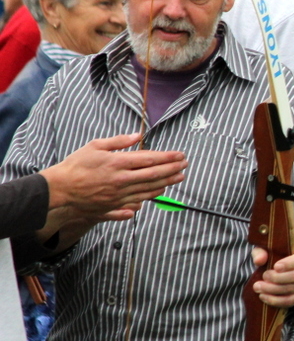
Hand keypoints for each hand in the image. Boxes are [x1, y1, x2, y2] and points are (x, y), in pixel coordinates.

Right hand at [40, 133, 185, 213]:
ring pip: (150, 189)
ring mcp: (120, 194)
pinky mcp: (116, 204)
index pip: (149, 159)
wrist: (60, 190)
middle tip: (186, 165)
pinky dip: (152, 196)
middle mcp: (122, 179)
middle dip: (173, 169)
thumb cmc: (76, 165)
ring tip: (180, 177)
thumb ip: (118, 141)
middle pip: (154, 175)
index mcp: (117, 163)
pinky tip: (161, 191)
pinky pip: (139, 201)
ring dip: (167, 182)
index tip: (180, 155)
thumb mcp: (95, 146)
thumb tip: (137, 136)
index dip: (167, 157)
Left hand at [250, 245, 293, 308]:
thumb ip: (260, 252)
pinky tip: (263, 296)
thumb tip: (259, 261)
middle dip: (278, 278)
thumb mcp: (264, 250)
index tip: (276, 267)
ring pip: (291, 290)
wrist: (272, 270)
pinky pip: (289, 301)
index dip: (290, 263)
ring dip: (272, 290)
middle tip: (263, 276)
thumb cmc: (270, 256)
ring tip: (257, 287)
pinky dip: (275, 301)